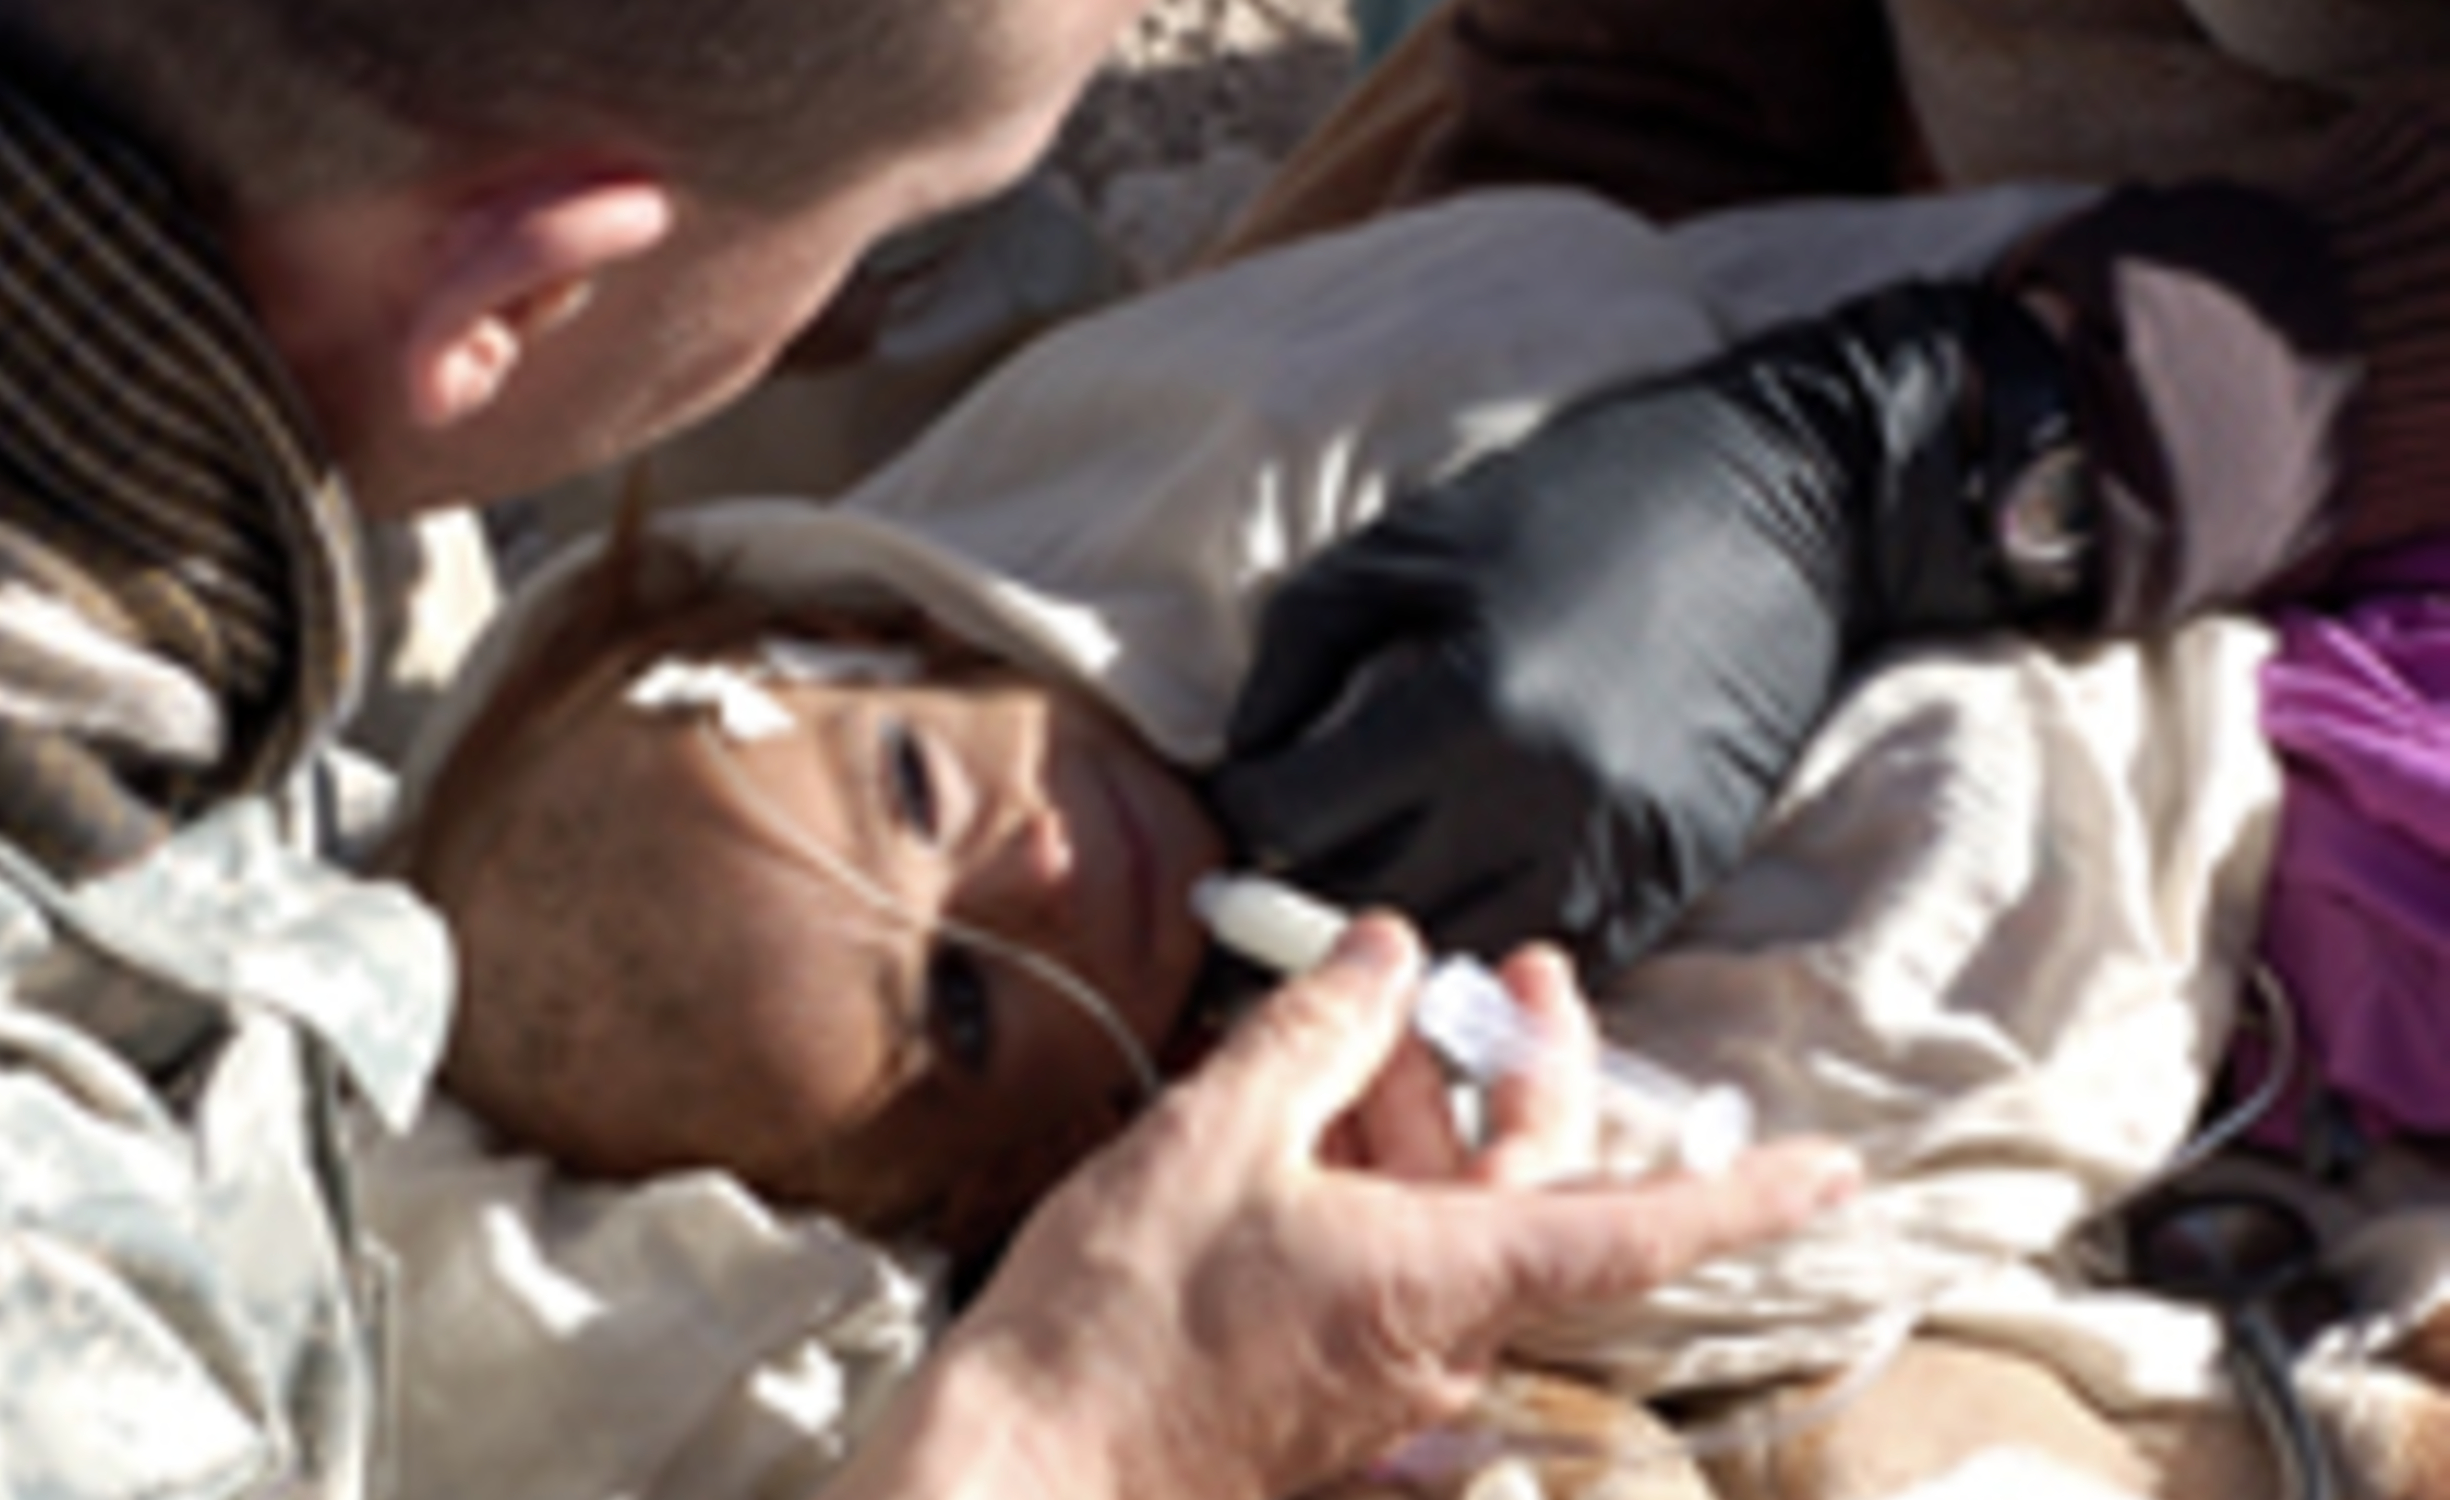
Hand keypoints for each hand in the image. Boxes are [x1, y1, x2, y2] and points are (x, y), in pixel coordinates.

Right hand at [832, 915, 1859, 1499]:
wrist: (1030, 1466)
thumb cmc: (1120, 1319)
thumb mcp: (1216, 1137)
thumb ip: (1317, 1035)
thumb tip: (1385, 959)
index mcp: (1445, 1278)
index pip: (1638, 1230)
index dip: (1742, 1193)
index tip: (1831, 1170)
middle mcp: (1441, 1341)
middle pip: (1530, 1195)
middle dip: (1526, 1074)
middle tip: (1510, 975)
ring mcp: (1385, 1379)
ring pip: (1448, 1226)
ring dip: (1419, 1119)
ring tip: (1352, 1022)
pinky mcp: (1328, 1398)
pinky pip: (1387, 1273)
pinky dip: (1366, 1187)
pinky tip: (1295, 1124)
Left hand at [1208, 282, 2088, 976]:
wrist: (1792, 505)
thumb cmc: (1581, 501)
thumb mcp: (1406, 546)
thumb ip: (1296, 659)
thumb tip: (1238, 765)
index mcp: (1464, 709)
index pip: (1293, 821)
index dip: (1244, 813)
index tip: (1241, 796)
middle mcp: (1541, 804)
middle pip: (1361, 905)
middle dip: (1298, 885)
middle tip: (1274, 860)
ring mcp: (1618, 855)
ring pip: (1453, 954)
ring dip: (1398, 929)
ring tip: (1365, 882)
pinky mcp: (1673, 878)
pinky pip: (1549, 954)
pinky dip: (1491, 935)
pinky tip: (1465, 883)